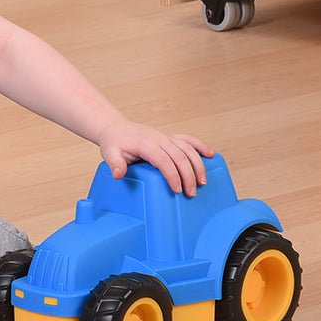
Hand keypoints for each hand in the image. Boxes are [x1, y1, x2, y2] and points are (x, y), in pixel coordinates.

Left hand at [97, 121, 213, 196]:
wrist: (115, 128)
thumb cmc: (114, 143)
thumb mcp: (109, 153)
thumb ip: (114, 164)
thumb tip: (118, 175)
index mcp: (146, 144)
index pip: (164, 160)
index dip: (173, 175)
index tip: (177, 190)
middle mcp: (159, 139)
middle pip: (180, 156)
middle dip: (189, 175)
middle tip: (192, 193)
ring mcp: (166, 137)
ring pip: (188, 149)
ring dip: (198, 165)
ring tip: (203, 182)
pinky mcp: (170, 137)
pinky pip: (189, 140)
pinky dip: (201, 146)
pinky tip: (211, 155)